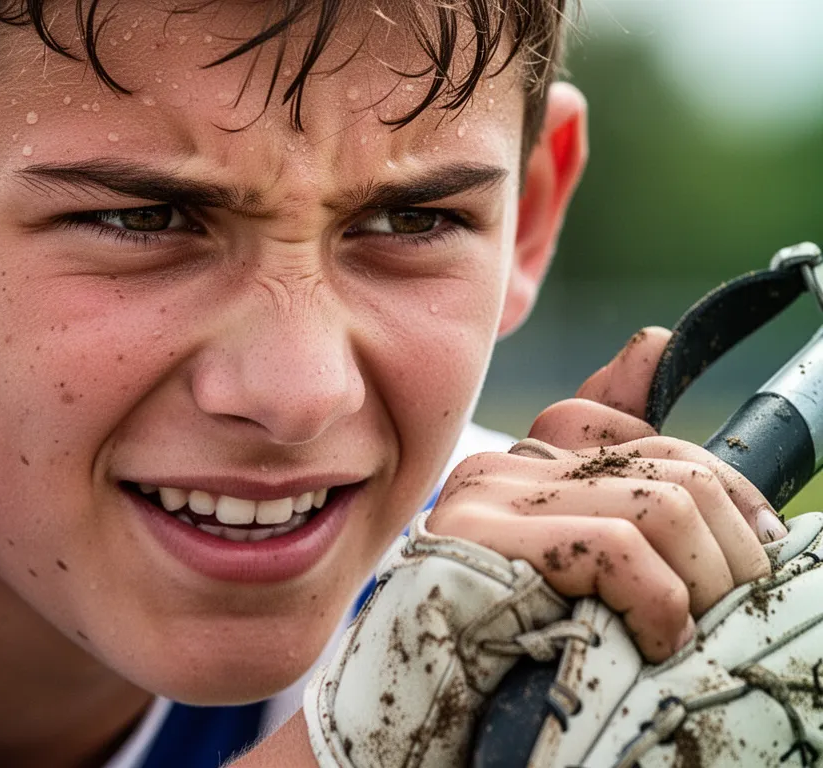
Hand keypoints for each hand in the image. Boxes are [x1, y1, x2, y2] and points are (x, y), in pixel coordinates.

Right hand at [428, 327, 781, 661]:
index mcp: (528, 460)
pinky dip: (657, 602)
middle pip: (670, 470)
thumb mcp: (582, 563)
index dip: (727, 492)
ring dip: (698, 584)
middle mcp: (506, 464)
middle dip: (728, 550)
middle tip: (732, 609)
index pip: (655, 441)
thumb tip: (658, 342)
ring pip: (657, 506)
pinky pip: (615, 548)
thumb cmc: (512, 636)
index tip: (759, 547)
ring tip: (684, 635)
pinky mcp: (480, 535)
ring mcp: (489, 493)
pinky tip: (649, 639)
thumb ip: (622, 474)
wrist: (428, 693)